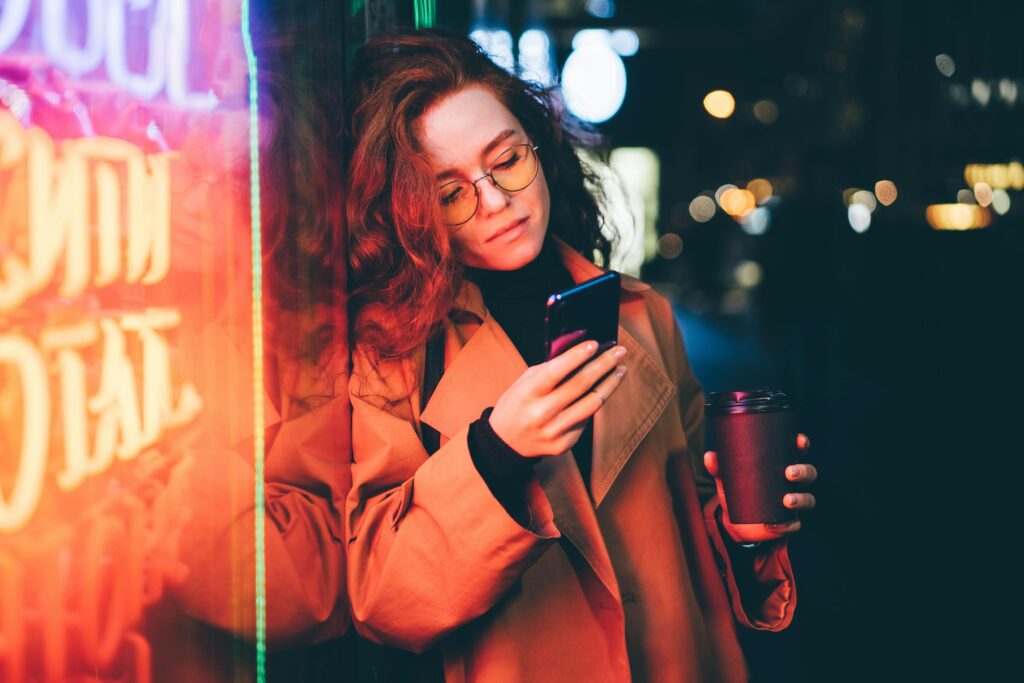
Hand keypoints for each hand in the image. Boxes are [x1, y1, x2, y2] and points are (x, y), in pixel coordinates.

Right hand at [489, 341, 627, 457]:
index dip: (577, 356)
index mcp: (527, 393)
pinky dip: (595, 402)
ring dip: (610, 384)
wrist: (505, 442)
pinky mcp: (564, 444)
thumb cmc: (517, 403)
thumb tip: (583, 355)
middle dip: (603, 364)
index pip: (556, 371)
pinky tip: (602, 391)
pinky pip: (586, 420)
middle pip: (580, 385)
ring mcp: (554, 431)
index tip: (594, 344)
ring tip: (620, 370)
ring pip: (591, 404)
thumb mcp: (524, 382)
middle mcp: (541, 413)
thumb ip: (549, 370)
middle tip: (620, 351)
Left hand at [704, 433, 816, 543]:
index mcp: (780, 465)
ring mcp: (792, 502)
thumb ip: (719, 468)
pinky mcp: (788, 522)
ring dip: (801, 499)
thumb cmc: (738, 490)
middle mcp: (791, 483)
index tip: (799, 441)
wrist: (735, 521)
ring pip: (808, 499)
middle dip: (803, 471)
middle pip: (809, 473)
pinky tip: (773, 524)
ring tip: (786, 501)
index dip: (802, 445)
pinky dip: (786, 525)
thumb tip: (710, 456)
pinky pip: (794, 524)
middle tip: (788, 472)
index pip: (797, 451)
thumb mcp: (727, 479)